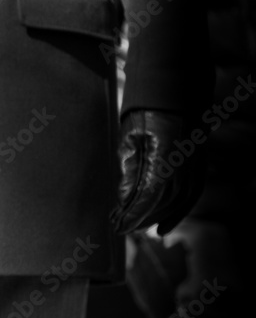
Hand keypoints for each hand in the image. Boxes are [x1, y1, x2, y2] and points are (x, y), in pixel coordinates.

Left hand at [112, 109, 204, 234]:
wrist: (175, 89)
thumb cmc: (146, 111)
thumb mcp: (129, 137)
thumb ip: (129, 169)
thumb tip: (124, 201)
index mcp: (166, 152)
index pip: (151, 193)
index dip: (135, 214)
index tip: (119, 227)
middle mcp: (186, 160)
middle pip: (166, 200)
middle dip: (144, 217)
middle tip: (121, 227)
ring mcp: (196, 161)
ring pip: (182, 198)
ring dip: (160, 216)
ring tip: (138, 228)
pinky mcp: (198, 161)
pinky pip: (193, 192)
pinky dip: (179, 211)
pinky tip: (163, 226)